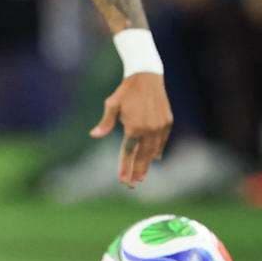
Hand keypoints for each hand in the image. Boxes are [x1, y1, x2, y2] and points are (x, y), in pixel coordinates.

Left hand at [89, 71, 173, 185]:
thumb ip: (105, 122)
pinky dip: (157, 150)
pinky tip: (154, 158)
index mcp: (134, 127)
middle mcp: (148, 129)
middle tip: (132, 184)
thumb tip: (94, 135)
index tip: (122, 180)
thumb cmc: (126, 90)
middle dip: (136, 171)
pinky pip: (162, 141)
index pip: (128, 152)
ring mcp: (160, 126)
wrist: (147, 75)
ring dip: (147, 164)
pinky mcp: (167, 121)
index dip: (125, 167)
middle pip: (142, 156)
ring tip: (142, 176)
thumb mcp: (112, 104)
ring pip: (153, 150)